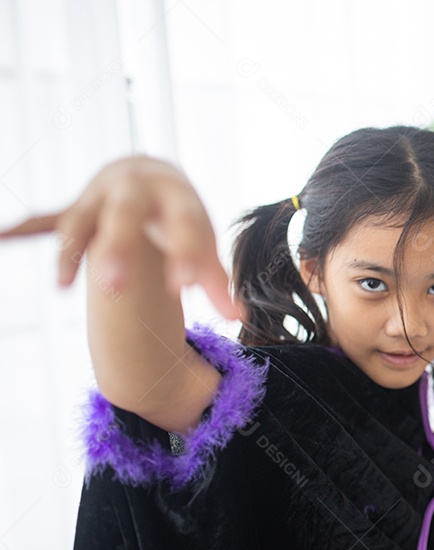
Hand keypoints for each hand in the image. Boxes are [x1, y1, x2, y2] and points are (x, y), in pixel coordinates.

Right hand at [0, 156, 241, 320]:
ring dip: (71, 250)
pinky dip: (25, 229)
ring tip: (62, 287)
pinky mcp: (76, 210)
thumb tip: (238, 319)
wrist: (152, 173)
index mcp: (176, 196)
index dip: (184, 253)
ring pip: (81, 219)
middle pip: (126, 213)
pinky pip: (47, 221)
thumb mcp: (202, 239)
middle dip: (119, 247)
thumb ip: (217, 280)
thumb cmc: (181, 215)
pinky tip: (2, 236)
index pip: (183, 223)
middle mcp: (135, 191)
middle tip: (115, 290)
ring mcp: (100, 198)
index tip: (184, 288)